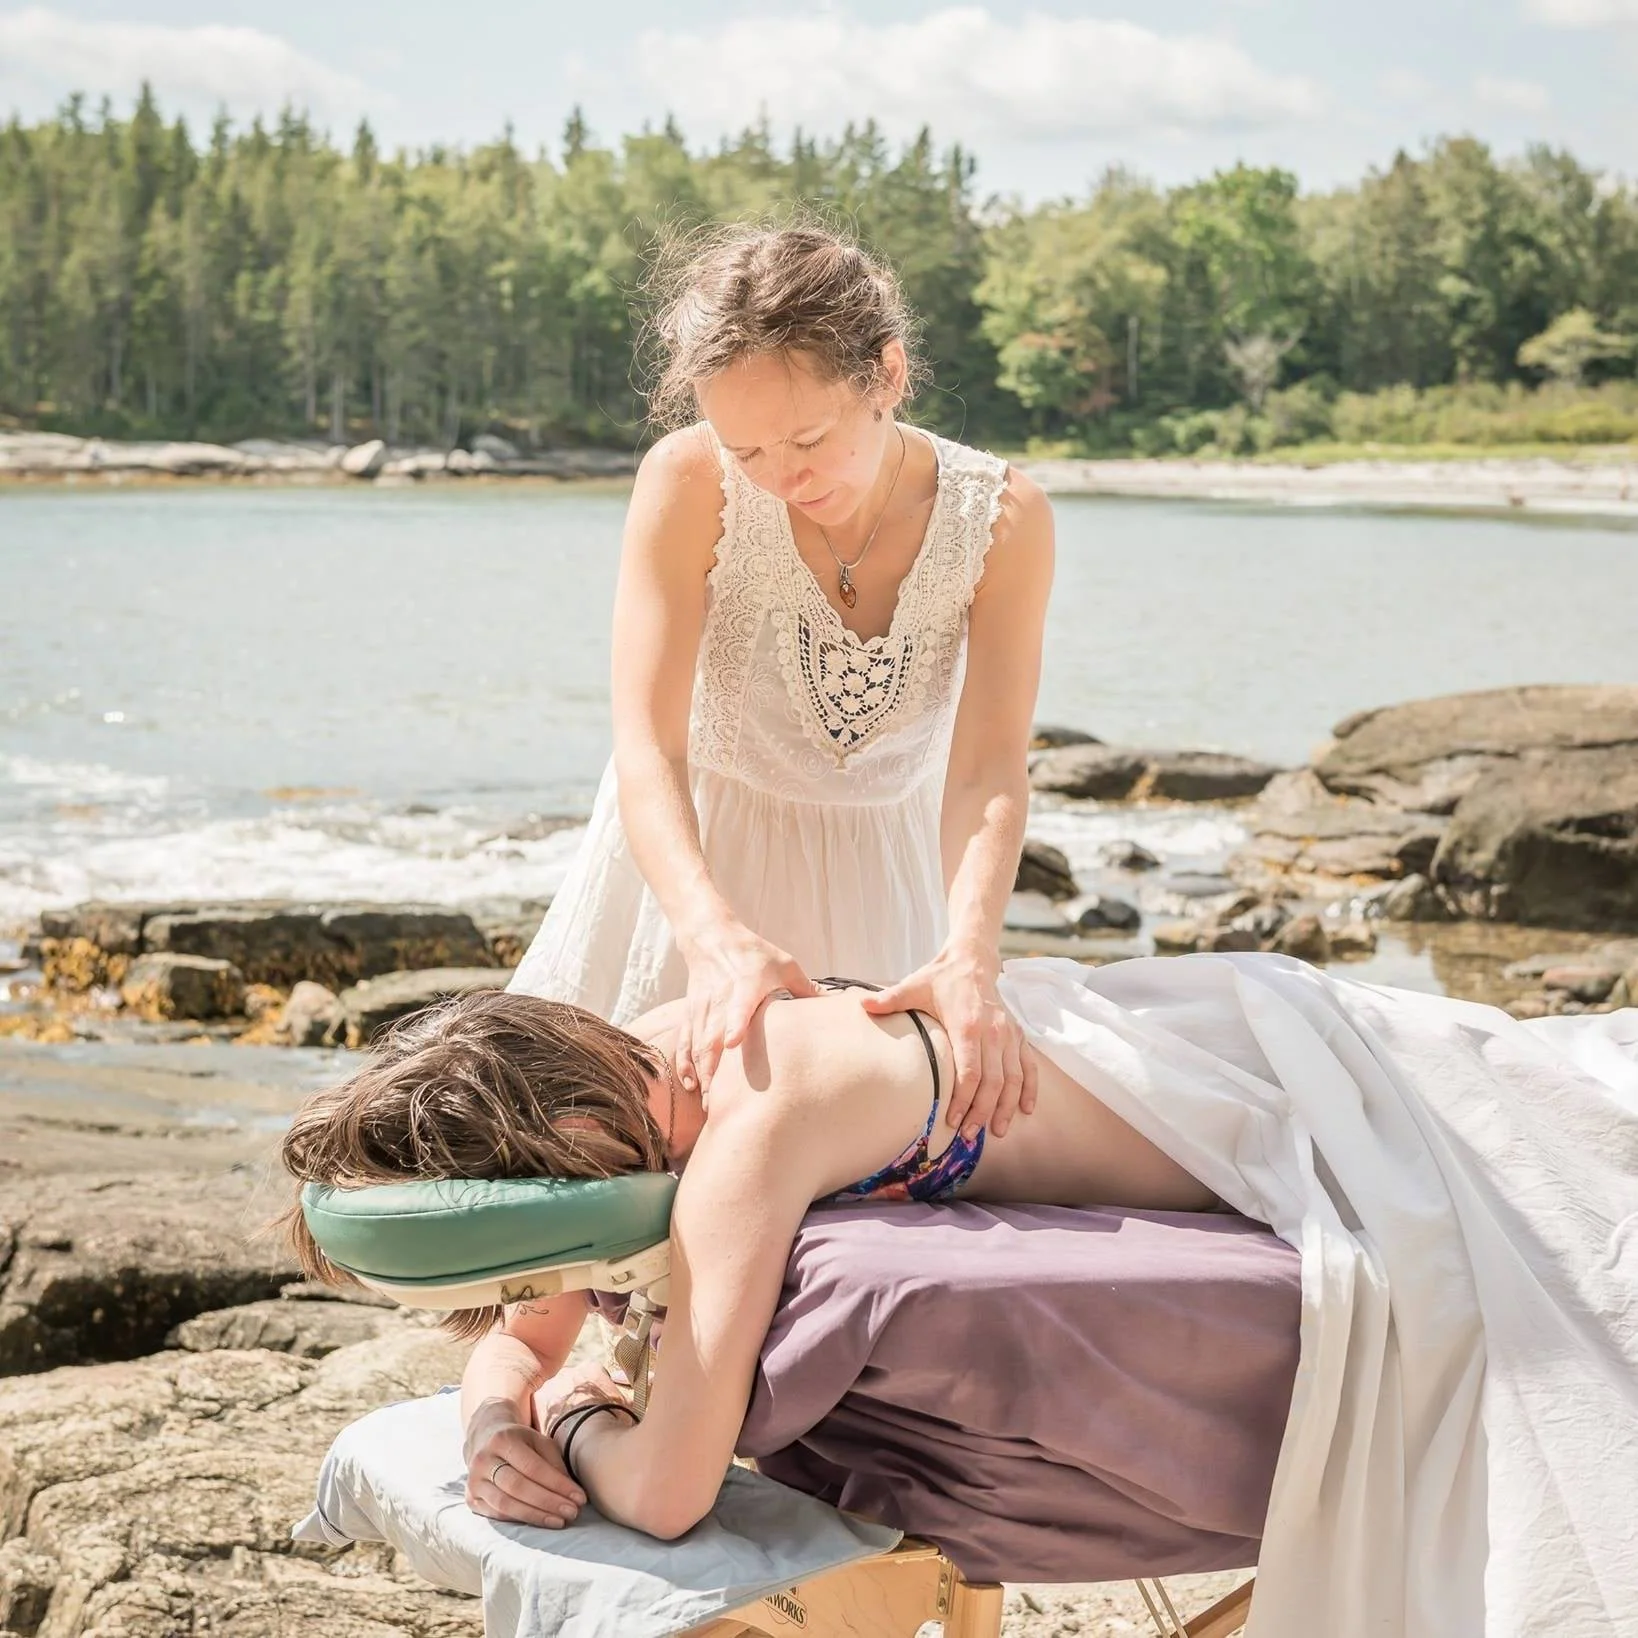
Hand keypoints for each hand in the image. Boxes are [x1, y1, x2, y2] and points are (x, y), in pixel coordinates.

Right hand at [464, 1399, 587, 1529]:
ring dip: (536, 1515)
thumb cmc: (521, 1442)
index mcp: (502, 1439)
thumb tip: (571, 1493)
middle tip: (572, 1512)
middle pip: (518, 1487)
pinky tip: (540, 1521)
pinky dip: (520, 1519)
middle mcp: (483, 1460)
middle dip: (548, 1502)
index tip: (579, 1497)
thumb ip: (553, 1463)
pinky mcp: (471, 1499)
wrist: (486, 1439)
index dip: (557, 1484)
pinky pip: (497, 1514)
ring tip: (560, 1521)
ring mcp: (473, 1481)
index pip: (533, 1467)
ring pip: (505, 1504)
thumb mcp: (539, 1442)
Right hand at [675, 921, 815, 1097]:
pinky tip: (691, 1085)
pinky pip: (685, 1042)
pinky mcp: (691, 1014)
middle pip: (711, 1037)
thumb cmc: (753, 953)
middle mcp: (720, 999)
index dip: (735, 1024)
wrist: (712, 939)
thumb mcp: (784, 965)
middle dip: (714, 1072)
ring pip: (697, 1046)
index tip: (731, 1043)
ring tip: (709, 1105)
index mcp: (745, 985)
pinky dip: (685, 1064)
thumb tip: (837, 1007)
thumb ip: (807, 989)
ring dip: (702, 1076)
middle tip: (720, 1104)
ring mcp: (702, 1009)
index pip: (738, 1006)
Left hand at [862, 949, 1036, 1139]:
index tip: (952, 1120)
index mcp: (967, 1025)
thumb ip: (890, 998)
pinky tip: (1026, 1110)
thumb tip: (862, 1006)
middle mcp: (993, 1032)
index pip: (970, 1072)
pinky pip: (1028, 1066)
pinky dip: (1029, 1089)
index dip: (963, 1099)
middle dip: (982, 1112)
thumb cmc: (941, 978)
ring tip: (997, 1131)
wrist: (973, 960)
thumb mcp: (914, 985)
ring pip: (1013, 1078)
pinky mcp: (1018, 1035)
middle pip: (993, 1082)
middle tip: (968, 1135)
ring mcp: (1008, 1034)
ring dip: (1006, 1107)